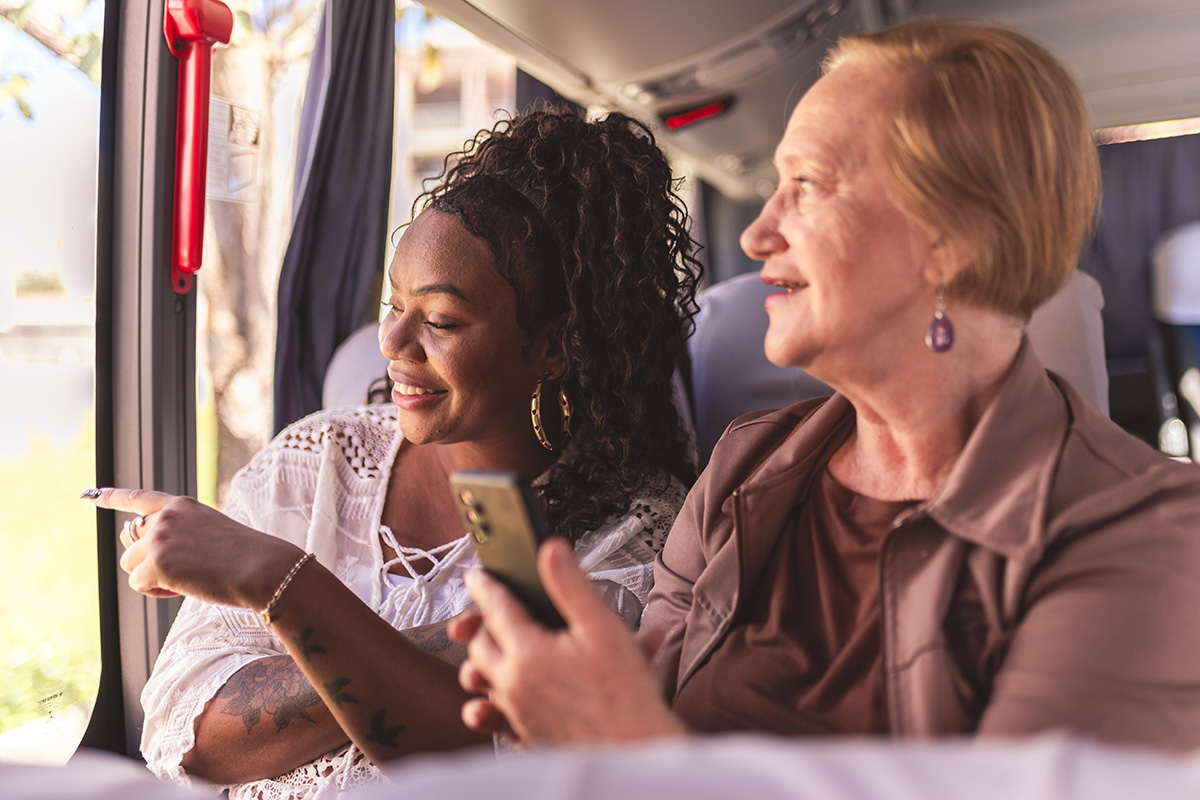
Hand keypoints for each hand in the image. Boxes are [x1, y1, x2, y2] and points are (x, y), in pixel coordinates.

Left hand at [83, 487, 302, 608]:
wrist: (262, 568)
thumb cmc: (246, 557)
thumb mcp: (210, 532)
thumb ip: (178, 535)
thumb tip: (146, 557)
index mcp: (182, 505)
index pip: (138, 498)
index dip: (111, 497)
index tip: (89, 494)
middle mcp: (165, 517)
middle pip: (131, 542)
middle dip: (146, 560)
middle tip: (180, 570)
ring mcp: (159, 538)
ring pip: (131, 566)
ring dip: (152, 578)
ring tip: (187, 580)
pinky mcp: (156, 563)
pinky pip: (139, 584)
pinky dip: (157, 592)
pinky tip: (184, 588)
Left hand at [450, 537, 684, 745]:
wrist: (636, 749)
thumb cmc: (626, 694)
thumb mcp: (603, 627)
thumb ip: (571, 585)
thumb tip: (551, 551)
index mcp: (528, 654)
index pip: (495, 608)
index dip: (485, 586)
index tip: (478, 576)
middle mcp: (514, 685)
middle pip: (480, 646)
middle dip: (481, 624)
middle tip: (489, 610)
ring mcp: (517, 713)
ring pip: (483, 680)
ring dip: (482, 661)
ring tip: (491, 649)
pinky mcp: (525, 735)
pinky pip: (493, 715)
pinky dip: (489, 700)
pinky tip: (499, 695)